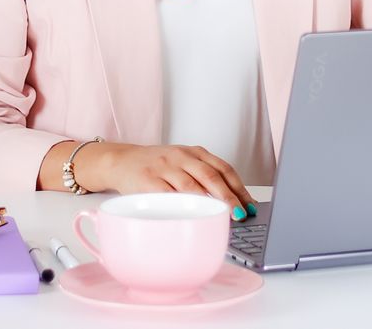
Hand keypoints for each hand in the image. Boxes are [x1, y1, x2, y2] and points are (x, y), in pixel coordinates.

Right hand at [78, 142, 258, 217]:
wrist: (121, 160)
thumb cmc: (156, 166)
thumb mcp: (182, 163)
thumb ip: (203, 176)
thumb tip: (232, 202)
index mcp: (193, 152)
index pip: (223, 168)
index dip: (239, 187)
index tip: (250, 206)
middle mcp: (181, 157)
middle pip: (211, 176)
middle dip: (229, 197)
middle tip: (241, 215)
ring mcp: (164, 168)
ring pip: (191, 186)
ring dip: (208, 204)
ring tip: (221, 218)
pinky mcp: (148, 181)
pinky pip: (168, 196)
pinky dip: (182, 207)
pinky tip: (192, 217)